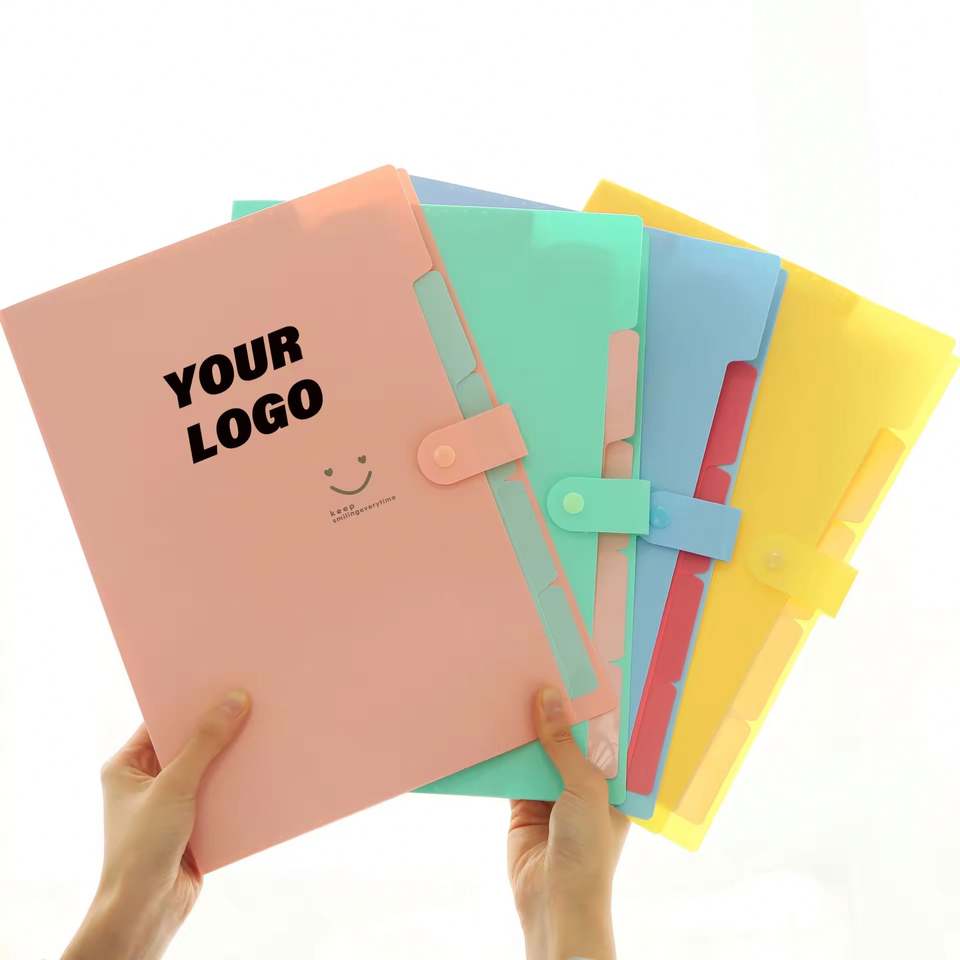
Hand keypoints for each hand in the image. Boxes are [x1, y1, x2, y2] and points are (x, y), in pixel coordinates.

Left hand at [63, 690, 250, 959]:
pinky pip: (221, 794)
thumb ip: (206, 742)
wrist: (146, 912)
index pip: (161, 721)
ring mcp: (171, 804)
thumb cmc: (141, 849)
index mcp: (126, 766)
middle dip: (219, 728)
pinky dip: (239, 786)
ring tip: (265, 729)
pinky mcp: (194, 826)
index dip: (191, 702)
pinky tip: (265, 769)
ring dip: (233, 757)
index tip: (223, 681)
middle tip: (251, 700)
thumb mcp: (175, 786)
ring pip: (209, 768)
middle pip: (189, 743)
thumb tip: (236, 699)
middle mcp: (147, 782)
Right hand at [508, 687, 628, 959]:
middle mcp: (587, 785)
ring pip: (541, 752)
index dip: (593, 706)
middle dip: (558, 712)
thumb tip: (547, 697)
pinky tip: (496, 724)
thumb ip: (564, 743)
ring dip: (529, 729)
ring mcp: (555, 795)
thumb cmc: (588, 849)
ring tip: (517, 686)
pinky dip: (506, 753)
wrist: (554, 902)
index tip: (580, 670)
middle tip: (543, 669)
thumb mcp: (584, 787)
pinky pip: (514, 772)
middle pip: (570, 739)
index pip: (606, 735)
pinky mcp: (524, 806)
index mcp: (615, 782)